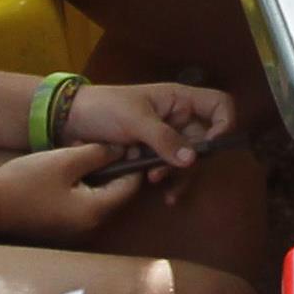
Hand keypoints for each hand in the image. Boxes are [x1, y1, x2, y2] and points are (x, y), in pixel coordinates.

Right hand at [0, 141, 148, 241]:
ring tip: (74, 151)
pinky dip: (78, 185)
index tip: (124, 142)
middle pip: (115, 192)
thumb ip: (98, 154)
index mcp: (96, 211)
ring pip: (97, 196)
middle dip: (108, 166)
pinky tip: (62, 167)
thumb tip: (122, 151)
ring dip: (92, 173)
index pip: (130, 186)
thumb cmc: (25, 182)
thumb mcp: (65, 161)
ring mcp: (76, 230)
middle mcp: (91, 226)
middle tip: (92, 144)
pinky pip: (81, 203)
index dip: (131, 162)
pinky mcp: (61, 228)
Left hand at [66, 79, 237, 171]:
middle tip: (171, 171)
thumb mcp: (135, 120)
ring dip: (177, 173)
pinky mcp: (153, 155)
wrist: (69, 120)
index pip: (219, 105)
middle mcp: (179, 118)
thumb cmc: (104, 108)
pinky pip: (171, 170)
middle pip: (206, 141)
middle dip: (191, 160)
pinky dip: (169, 181)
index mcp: (179, 99)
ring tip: (154, 181)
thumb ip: (164, 138)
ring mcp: (167, 138)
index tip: (210, 146)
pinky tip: (163, 193)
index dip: (224, 124)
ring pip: (189, 160)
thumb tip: (192, 160)